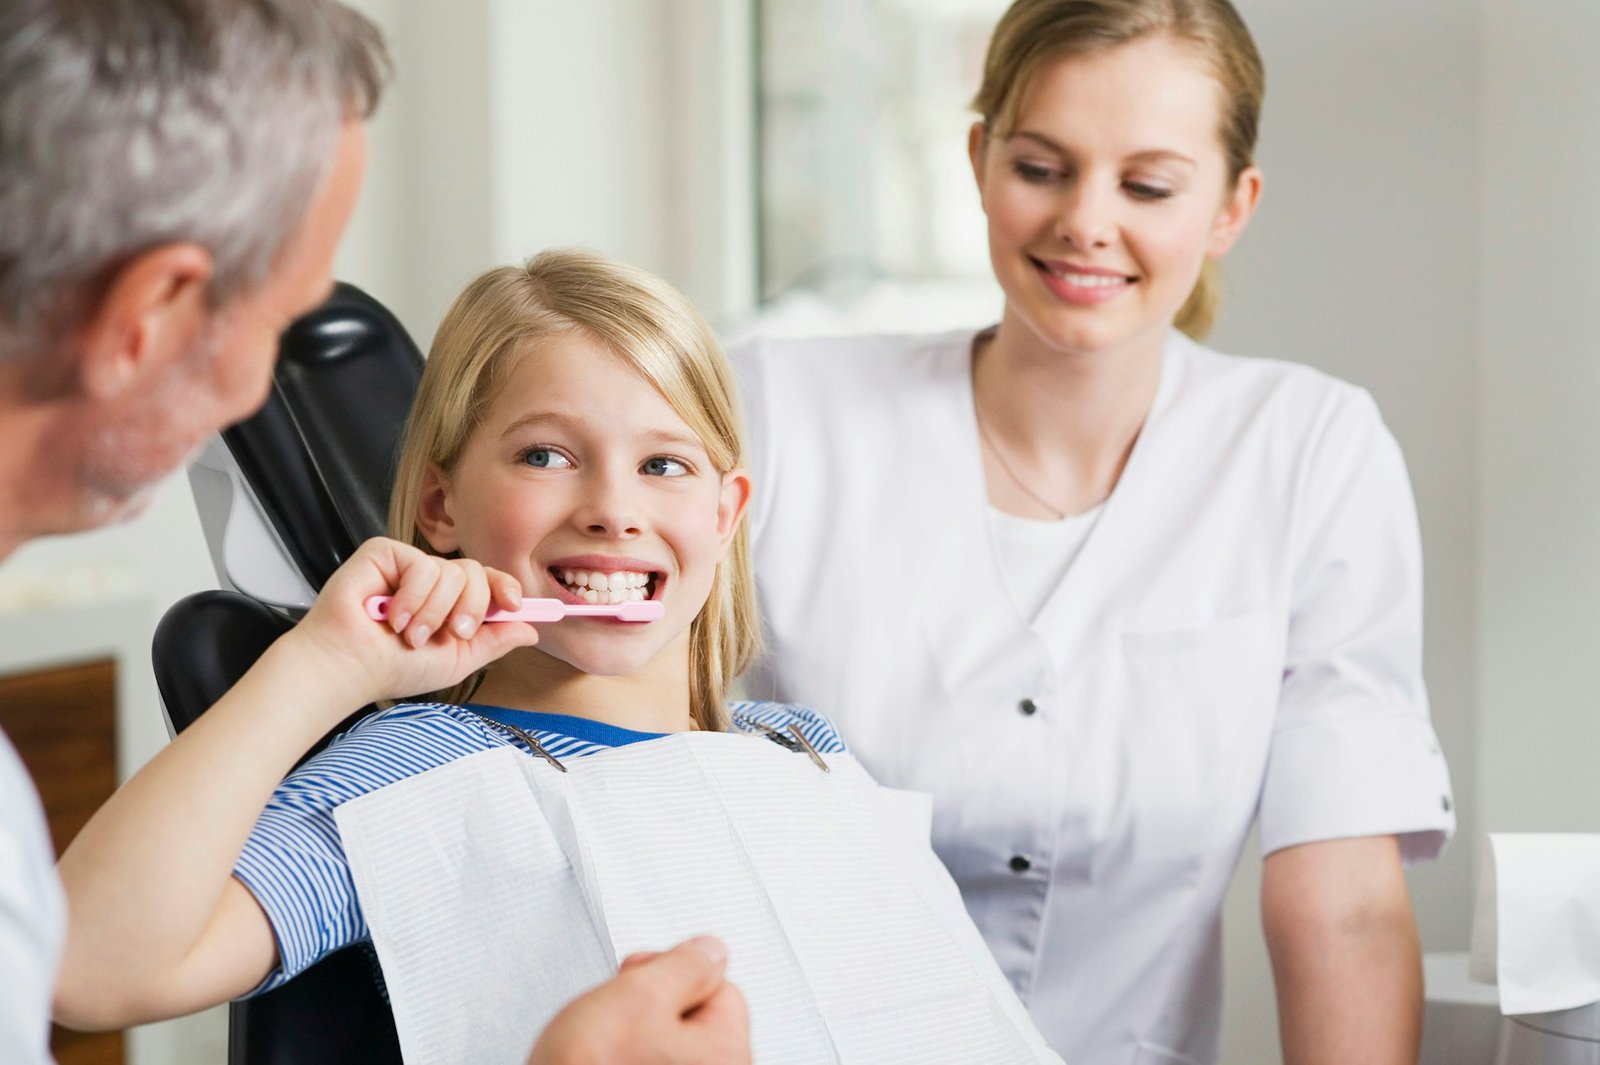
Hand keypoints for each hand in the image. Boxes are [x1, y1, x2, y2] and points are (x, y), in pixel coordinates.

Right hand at [288, 536, 539, 704]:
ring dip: (435, 611)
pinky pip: (422, 564)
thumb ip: (494, 642)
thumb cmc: (393, 667)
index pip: (488, 582)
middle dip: (471, 608)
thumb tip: (531, 630)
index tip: (516, 605)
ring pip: (451, 571)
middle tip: (453, 633)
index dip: (506, 588)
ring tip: (409, 634)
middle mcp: (431, 581)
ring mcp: (407, 565)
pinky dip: (414, 597)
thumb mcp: (457, 660)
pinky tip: (392, 616)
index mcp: (449, 603)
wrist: (350, 668)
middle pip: (476, 573)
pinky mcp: (384, 553)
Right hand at [528, 936, 750, 1064]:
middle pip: (694, 1022)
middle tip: (617, 1018)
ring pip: (665, 1049)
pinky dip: (624, 1063)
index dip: (671, 974)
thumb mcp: (638, 995)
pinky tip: (600, 1064)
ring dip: (634, 1041)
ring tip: (602, 1049)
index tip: (639, 979)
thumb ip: (685, 965)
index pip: (720, 987)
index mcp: (729, 1055)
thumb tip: (710, 952)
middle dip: (651, 1010)